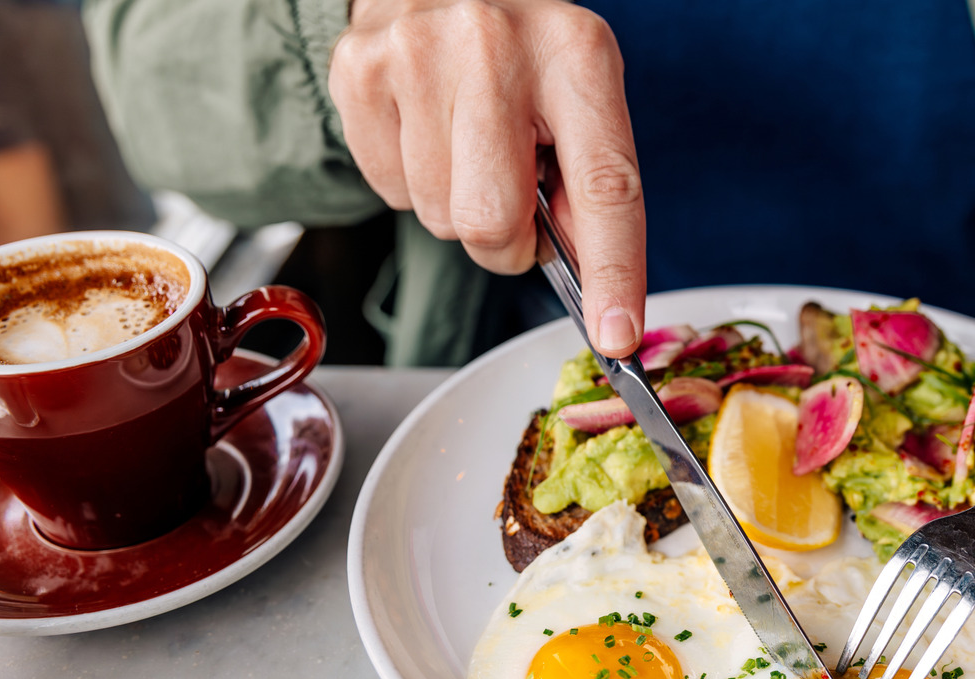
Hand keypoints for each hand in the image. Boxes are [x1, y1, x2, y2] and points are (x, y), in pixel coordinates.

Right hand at [329, 0, 645, 355]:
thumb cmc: (523, 56)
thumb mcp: (579, 96)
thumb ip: (588, 186)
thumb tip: (596, 291)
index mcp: (576, 55)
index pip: (604, 186)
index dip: (612, 270)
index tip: (616, 335)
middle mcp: (495, 47)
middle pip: (492, 222)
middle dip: (505, 241)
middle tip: (511, 202)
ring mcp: (416, 55)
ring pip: (438, 217)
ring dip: (456, 206)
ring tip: (466, 146)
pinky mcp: (358, 72)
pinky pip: (387, 192)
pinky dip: (410, 183)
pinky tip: (426, 131)